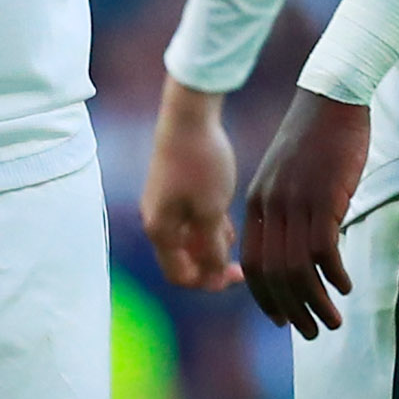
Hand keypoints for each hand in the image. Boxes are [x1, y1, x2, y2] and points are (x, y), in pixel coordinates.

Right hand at [144, 78, 239, 290]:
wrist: (187, 115)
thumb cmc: (200, 163)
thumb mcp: (212, 211)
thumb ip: (212, 248)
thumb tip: (213, 275)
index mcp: (160, 231)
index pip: (181, 276)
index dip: (208, 282)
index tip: (237, 276)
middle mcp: (156, 221)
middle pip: (183, 259)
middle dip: (211, 264)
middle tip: (241, 263)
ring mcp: (162, 204)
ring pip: (188, 238)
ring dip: (211, 244)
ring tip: (235, 237)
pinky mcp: (171, 188)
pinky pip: (188, 219)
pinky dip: (207, 225)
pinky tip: (226, 218)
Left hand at [237, 88, 371, 333]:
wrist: (331, 99)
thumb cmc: (315, 139)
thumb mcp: (288, 177)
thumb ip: (287, 211)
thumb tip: (303, 250)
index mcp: (257, 204)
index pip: (253, 264)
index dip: (266, 297)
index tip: (282, 319)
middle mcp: (270, 208)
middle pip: (274, 275)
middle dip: (291, 310)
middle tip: (310, 331)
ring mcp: (295, 203)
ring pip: (298, 269)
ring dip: (315, 302)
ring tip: (333, 320)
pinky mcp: (322, 198)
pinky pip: (323, 250)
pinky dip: (333, 275)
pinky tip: (346, 286)